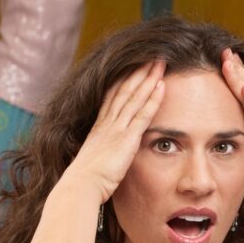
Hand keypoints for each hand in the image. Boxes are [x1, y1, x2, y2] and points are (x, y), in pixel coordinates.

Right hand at [65, 60, 164, 201]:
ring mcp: (117, 128)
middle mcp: (108, 123)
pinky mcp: (126, 138)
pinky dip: (152, 98)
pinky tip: (162, 85)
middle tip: (153, 55)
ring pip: (134, 96)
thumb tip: (105, 157)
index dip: (125, 79)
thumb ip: (103, 154)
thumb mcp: (95, 162)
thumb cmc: (86, 181)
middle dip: (139, 71)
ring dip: (148, 78)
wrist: (81, 186)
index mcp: (100, 127)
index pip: (114, 96)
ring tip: (160, 61)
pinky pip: (142, 114)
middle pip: (125, 89)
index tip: (135, 65)